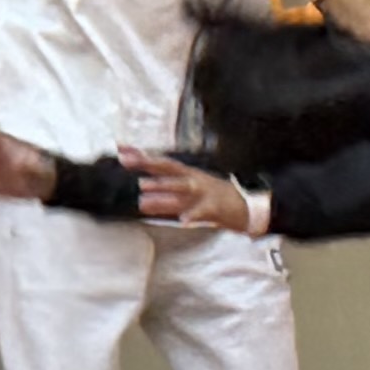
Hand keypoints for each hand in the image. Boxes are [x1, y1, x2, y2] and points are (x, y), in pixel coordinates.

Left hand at [124, 146, 263, 237]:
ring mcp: (204, 193)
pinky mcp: (215, 209)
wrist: (248, 208)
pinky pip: (202, 212)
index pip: (161, 163)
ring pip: (181, 190)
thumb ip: (165, 191)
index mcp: (187, 174)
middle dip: (148, 164)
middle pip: (169, 169)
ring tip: (144, 194)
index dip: (142, 157)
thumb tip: (141, 186)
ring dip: (163, 191)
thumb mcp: (189, 192)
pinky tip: (184, 219)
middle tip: (127, 161)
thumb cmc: (214, 199)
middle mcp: (193, 180)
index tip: (122, 150)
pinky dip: (193, 215)